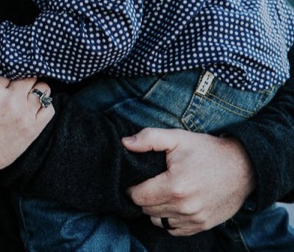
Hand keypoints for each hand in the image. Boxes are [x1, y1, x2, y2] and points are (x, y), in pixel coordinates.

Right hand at [0, 76, 54, 175]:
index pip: (7, 72)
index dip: (6, 77)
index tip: (4, 83)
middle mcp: (11, 98)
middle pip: (29, 76)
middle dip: (24, 79)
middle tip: (19, 86)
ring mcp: (25, 113)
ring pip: (43, 89)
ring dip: (37, 90)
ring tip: (30, 95)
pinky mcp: (34, 127)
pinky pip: (50, 109)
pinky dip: (45, 105)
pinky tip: (36, 108)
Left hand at [123, 128, 254, 235]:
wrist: (243, 167)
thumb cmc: (207, 151)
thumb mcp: (177, 138)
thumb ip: (148, 138)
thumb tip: (124, 143)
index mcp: (175, 186)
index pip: (137, 197)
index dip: (131, 187)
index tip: (137, 179)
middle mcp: (184, 207)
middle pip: (146, 210)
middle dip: (143, 197)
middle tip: (149, 184)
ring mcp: (195, 219)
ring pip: (158, 221)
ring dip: (155, 209)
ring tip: (160, 193)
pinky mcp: (203, 225)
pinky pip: (174, 229)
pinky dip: (169, 219)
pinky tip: (173, 204)